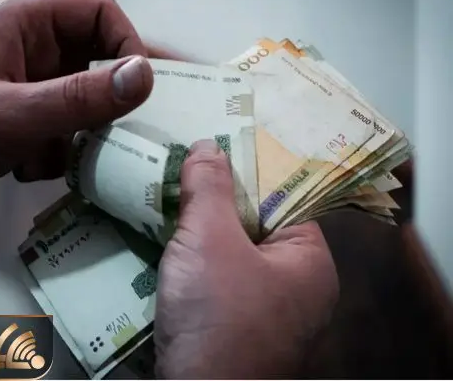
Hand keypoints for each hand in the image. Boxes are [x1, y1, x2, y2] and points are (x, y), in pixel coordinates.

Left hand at [0, 0, 155, 211]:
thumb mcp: (15, 115)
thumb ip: (81, 97)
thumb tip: (146, 77)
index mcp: (26, 25)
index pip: (99, 13)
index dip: (128, 45)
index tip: (141, 91)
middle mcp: (32, 50)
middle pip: (97, 62)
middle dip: (106, 102)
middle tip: (121, 135)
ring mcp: (28, 87)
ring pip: (84, 103)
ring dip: (78, 135)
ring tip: (57, 157)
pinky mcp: (24, 120)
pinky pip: (63, 130)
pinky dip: (55, 153)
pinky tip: (25, 168)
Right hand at [155, 140, 338, 377]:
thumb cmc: (217, 316)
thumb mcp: (210, 240)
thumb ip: (210, 188)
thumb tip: (208, 145)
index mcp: (309, 262)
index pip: (284, 200)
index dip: (249, 173)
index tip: (216, 150)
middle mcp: (295, 288)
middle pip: (254, 227)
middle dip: (217, 203)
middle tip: (184, 172)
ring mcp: (265, 314)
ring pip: (230, 256)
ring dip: (199, 235)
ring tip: (169, 202)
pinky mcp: (234, 331)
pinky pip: (216, 283)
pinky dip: (193, 265)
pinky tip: (166, 247)